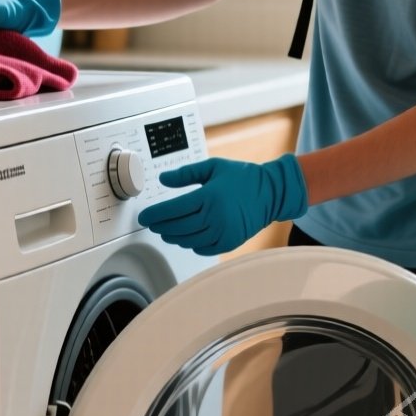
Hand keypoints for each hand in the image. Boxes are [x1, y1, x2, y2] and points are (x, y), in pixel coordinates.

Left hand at [137, 155, 308, 255]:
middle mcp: (216, 216)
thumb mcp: (214, 167)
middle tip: (153, 223)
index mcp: (210, 196)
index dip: (155, 215)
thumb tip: (163, 179)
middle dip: (161, 226)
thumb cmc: (243, 178)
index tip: (144, 217)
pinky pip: (202, 248)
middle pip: (178, 227)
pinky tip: (186, 237)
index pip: (173, 210)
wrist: (271, 193)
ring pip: (188, 240)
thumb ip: (186, 173)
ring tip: (166, 230)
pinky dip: (191, 244)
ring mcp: (223, 232)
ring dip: (173, 237)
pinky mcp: (229, 242)